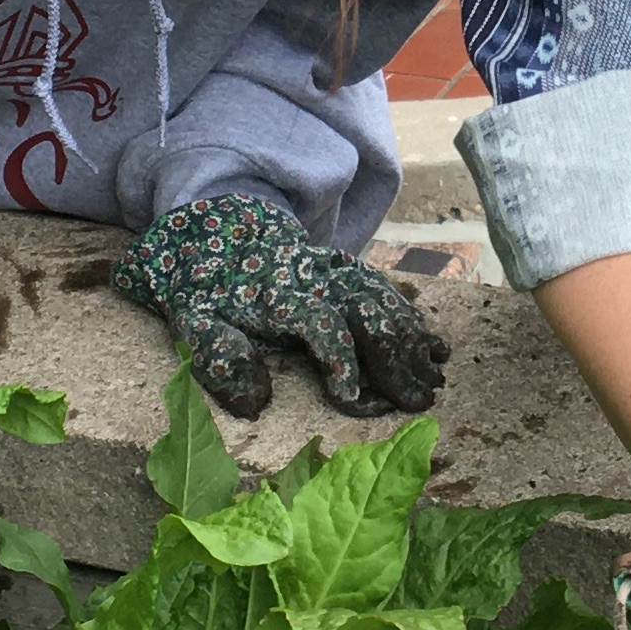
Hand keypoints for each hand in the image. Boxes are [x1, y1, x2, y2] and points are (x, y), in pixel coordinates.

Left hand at [111, 192, 450, 417]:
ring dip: (413, 343)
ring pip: (386, 303)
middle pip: (366, 313)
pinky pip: (390, 294)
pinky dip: (415, 321)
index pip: (319, 325)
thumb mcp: (194, 322)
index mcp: (277, 294)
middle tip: (417, 402)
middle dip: (395, 359)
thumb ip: (220, 357)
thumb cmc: (207, 288)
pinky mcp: (351, 270)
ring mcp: (338, 270)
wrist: (220, 228)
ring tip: (434, 381)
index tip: (354, 399)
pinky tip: (436, 349)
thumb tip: (255, 402)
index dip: (339, 361)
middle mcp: (316, 278)